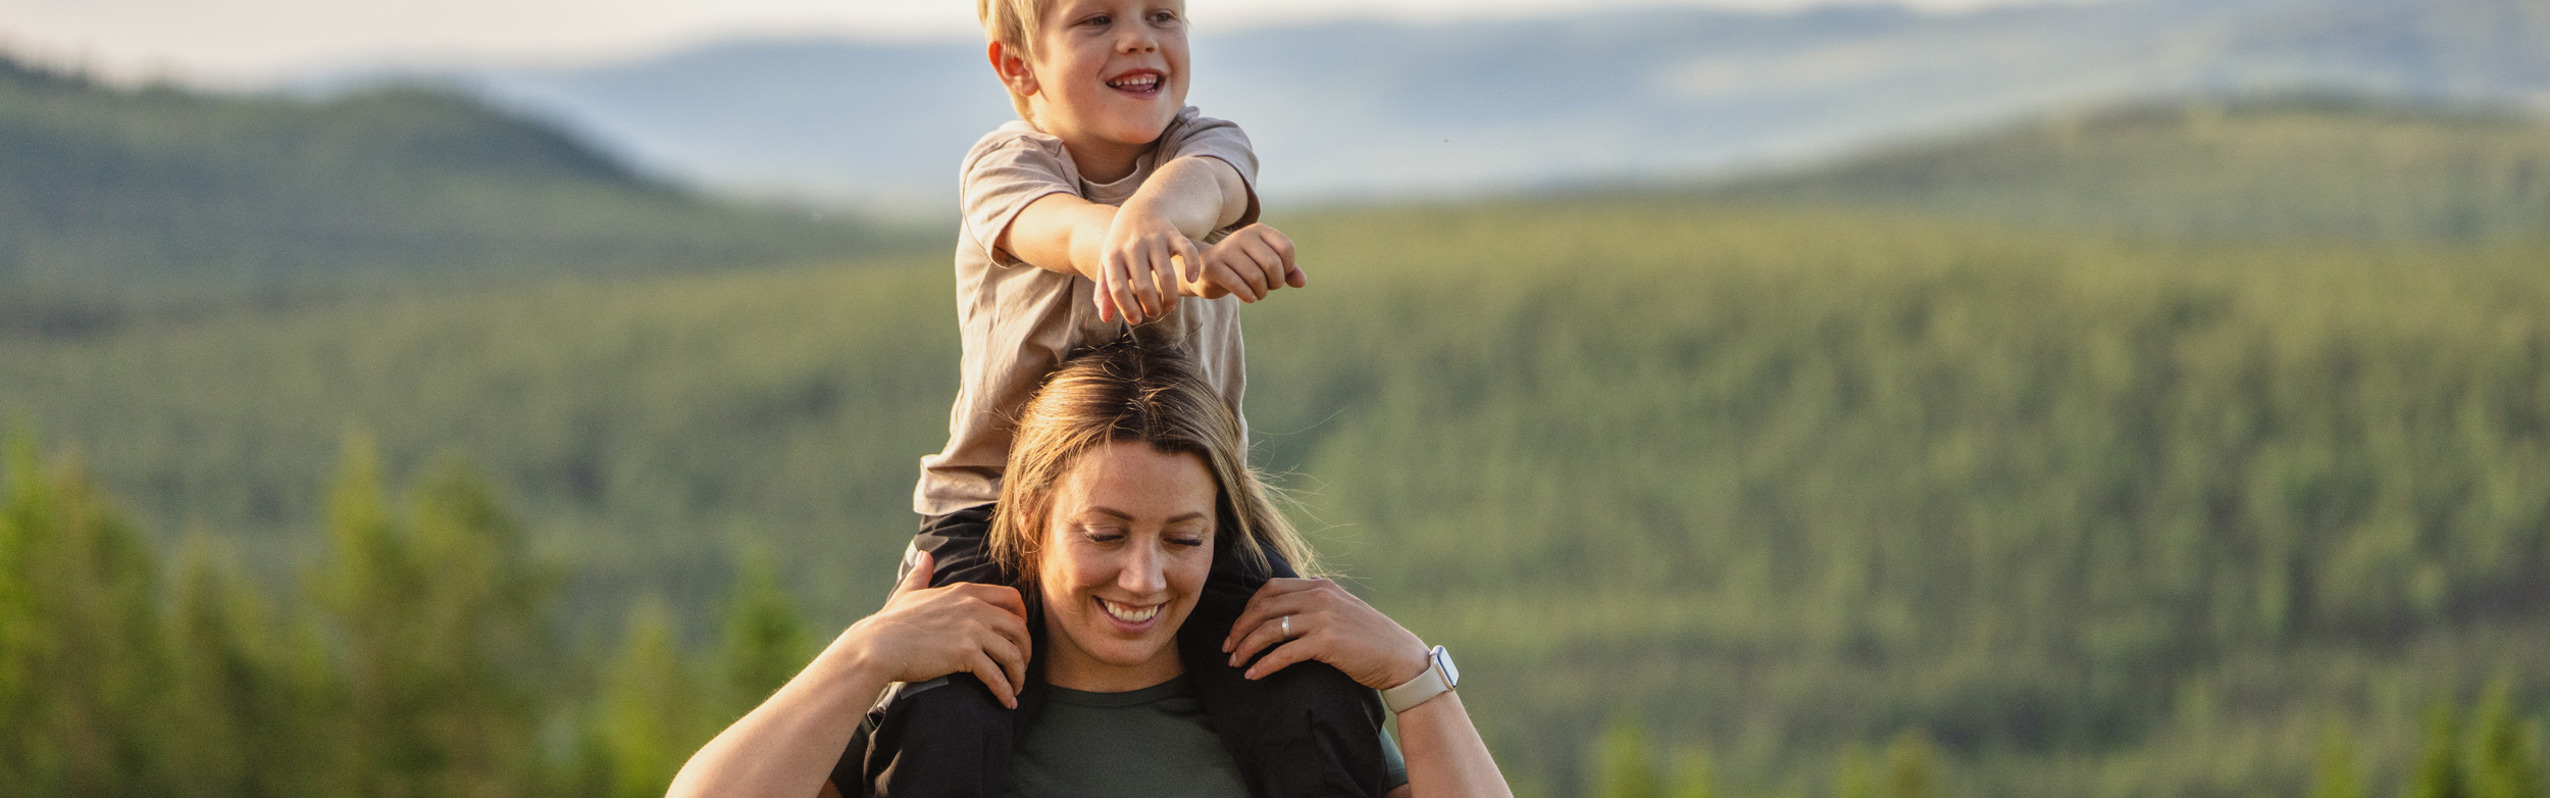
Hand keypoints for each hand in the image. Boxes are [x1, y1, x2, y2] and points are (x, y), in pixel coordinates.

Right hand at [834, 551, 1032, 707]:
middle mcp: (974, 607)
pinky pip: (996, 675)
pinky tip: (1007, 702)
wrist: (878, 645)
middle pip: (1019, 626)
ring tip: (1015, 688)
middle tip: (1021, 666)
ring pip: (1013, 653)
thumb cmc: (890, 622)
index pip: (1012, 598)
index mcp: (965, 591)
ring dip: (1019, 674)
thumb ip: (921, 574)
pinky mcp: (965, 653)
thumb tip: (924, 556)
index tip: (1020, 636)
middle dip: (1026, 649)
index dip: (1022, 617)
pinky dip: (1005, 691)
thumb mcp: (909, 592)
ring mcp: (971, 629)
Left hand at [1097, 209, 1202, 323]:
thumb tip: (1106, 319)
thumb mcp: (1108, 265)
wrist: (1140, 211)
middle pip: (1144, 286)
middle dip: (1151, 307)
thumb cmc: (1122, 246)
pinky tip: (1192, 280)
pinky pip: (1186, 251)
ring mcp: (1154, 239)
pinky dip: (1192, 267)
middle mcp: (1133, 246)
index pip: (1117, 288)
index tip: (1136, 320)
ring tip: (1169, 306)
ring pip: (1166, 274)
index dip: (1127, 308)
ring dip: (1170, 297)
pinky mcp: (1173, 233)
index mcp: (1113, 256)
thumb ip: (1104, 292)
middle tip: (1154, 313)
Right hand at [1186, 223, 1303, 302]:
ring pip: (1256, 277)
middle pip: (1272, 264)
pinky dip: (1248, 296)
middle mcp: (1242, 235)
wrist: (1206, 270)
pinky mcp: (1212, 266)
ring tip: (1257, 293)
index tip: (1278, 274)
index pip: (1286, 249)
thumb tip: (1302, 282)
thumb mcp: (1267, 266)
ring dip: (1261, 292)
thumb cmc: (1243, 267)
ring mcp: (1226, 250)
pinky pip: (1238, 285)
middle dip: (1275, 282)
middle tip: (1268, 287)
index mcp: (1259, 230)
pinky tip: (1249, 298)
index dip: (1288, 268)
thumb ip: (1288, 271)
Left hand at [1220, 578, 1428, 689]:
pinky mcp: (1326, 642)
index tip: (1238, 628)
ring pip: (1270, 629)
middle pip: (1263, 607)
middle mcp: (1319, 596)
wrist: (1400, 656)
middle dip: (1240, 628)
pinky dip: (1264, 665)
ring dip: (1247, 647)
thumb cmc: (1371, 637)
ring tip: (1235, 663)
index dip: (1248, 609)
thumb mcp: (1342, 608)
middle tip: (1228, 647)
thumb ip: (1318, 601)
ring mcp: (1323, 617)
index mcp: (1320, 585)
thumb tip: (1291, 600)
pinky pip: (1284, 653)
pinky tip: (1254, 675)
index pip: (1270, 589)